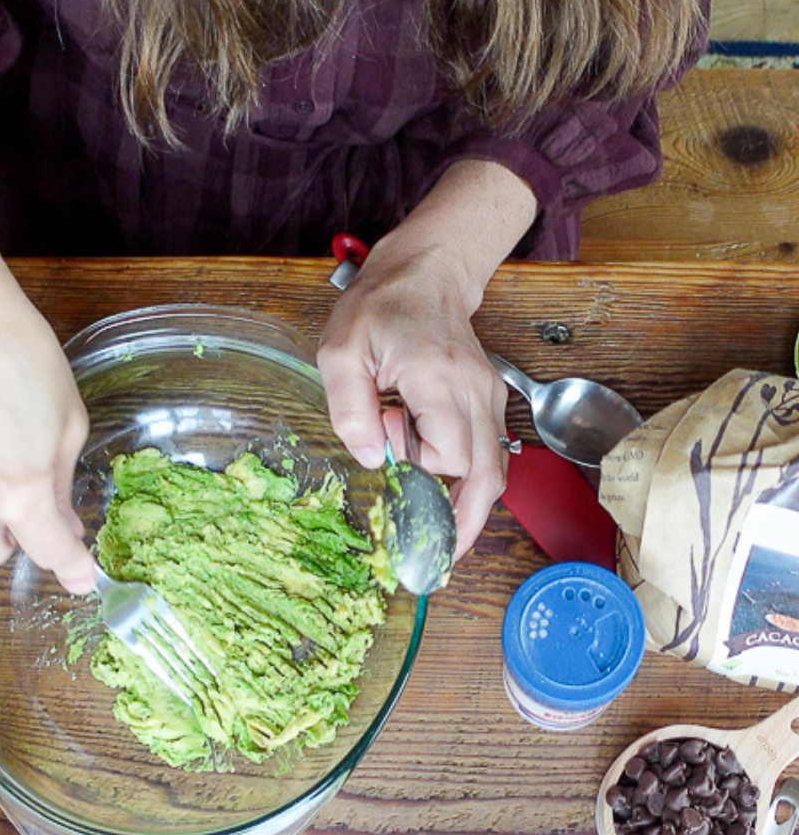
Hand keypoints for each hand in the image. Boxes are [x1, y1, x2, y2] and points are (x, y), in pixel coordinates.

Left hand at [317, 236, 509, 558]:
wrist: (426, 273)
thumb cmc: (379, 308)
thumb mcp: (340, 351)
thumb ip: (350, 409)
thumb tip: (372, 458)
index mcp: (437, 379)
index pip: (448, 455)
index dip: (418, 467)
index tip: (388, 441)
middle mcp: (474, 393)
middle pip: (487, 477)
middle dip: (463, 523)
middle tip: (440, 562)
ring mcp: (489, 398)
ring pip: (495, 472)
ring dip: (466, 506)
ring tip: (440, 539)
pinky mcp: (489, 402)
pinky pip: (488, 455)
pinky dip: (468, 483)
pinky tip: (442, 495)